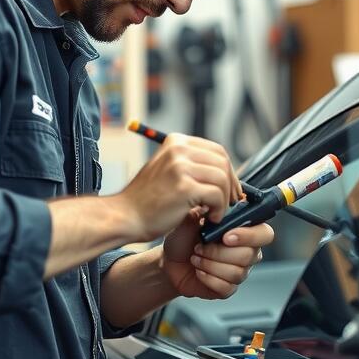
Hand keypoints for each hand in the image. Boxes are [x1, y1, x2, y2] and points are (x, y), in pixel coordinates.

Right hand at [118, 134, 243, 242]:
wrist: (126, 216)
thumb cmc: (149, 200)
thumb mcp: (169, 170)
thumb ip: (192, 165)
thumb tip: (224, 171)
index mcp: (176, 142)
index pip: (217, 150)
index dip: (229, 171)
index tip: (231, 188)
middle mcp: (178, 149)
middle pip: (223, 162)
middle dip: (231, 184)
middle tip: (230, 202)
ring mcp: (180, 166)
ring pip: (222, 178)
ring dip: (224, 199)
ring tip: (214, 212)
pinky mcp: (184, 186)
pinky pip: (217, 195)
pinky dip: (219, 209)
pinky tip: (209, 217)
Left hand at [161, 215, 273, 299]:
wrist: (170, 261)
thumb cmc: (184, 238)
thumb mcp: (190, 219)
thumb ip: (205, 210)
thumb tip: (214, 203)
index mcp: (244, 230)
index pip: (265, 233)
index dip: (249, 236)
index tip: (226, 236)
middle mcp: (246, 251)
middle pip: (250, 255)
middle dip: (220, 252)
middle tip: (201, 246)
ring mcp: (239, 271)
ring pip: (237, 272)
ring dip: (211, 264)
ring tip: (196, 257)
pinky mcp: (228, 288)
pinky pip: (226, 287)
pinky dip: (208, 278)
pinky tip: (199, 271)